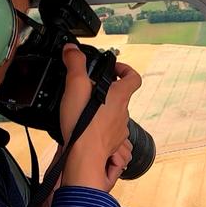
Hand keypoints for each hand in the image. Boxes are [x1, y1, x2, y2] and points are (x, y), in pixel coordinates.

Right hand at [58, 44, 140, 191]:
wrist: (84, 157)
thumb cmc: (83, 123)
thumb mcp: (75, 86)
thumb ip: (75, 64)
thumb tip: (72, 49)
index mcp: (119, 96)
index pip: (133, 77)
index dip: (126, 70)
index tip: (114, 69)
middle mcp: (123, 113)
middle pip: (121, 96)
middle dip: (106, 91)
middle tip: (89, 89)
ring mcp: (119, 130)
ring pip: (113, 115)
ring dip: (102, 111)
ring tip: (83, 110)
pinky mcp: (111, 144)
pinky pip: (107, 132)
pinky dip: (98, 128)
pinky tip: (84, 127)